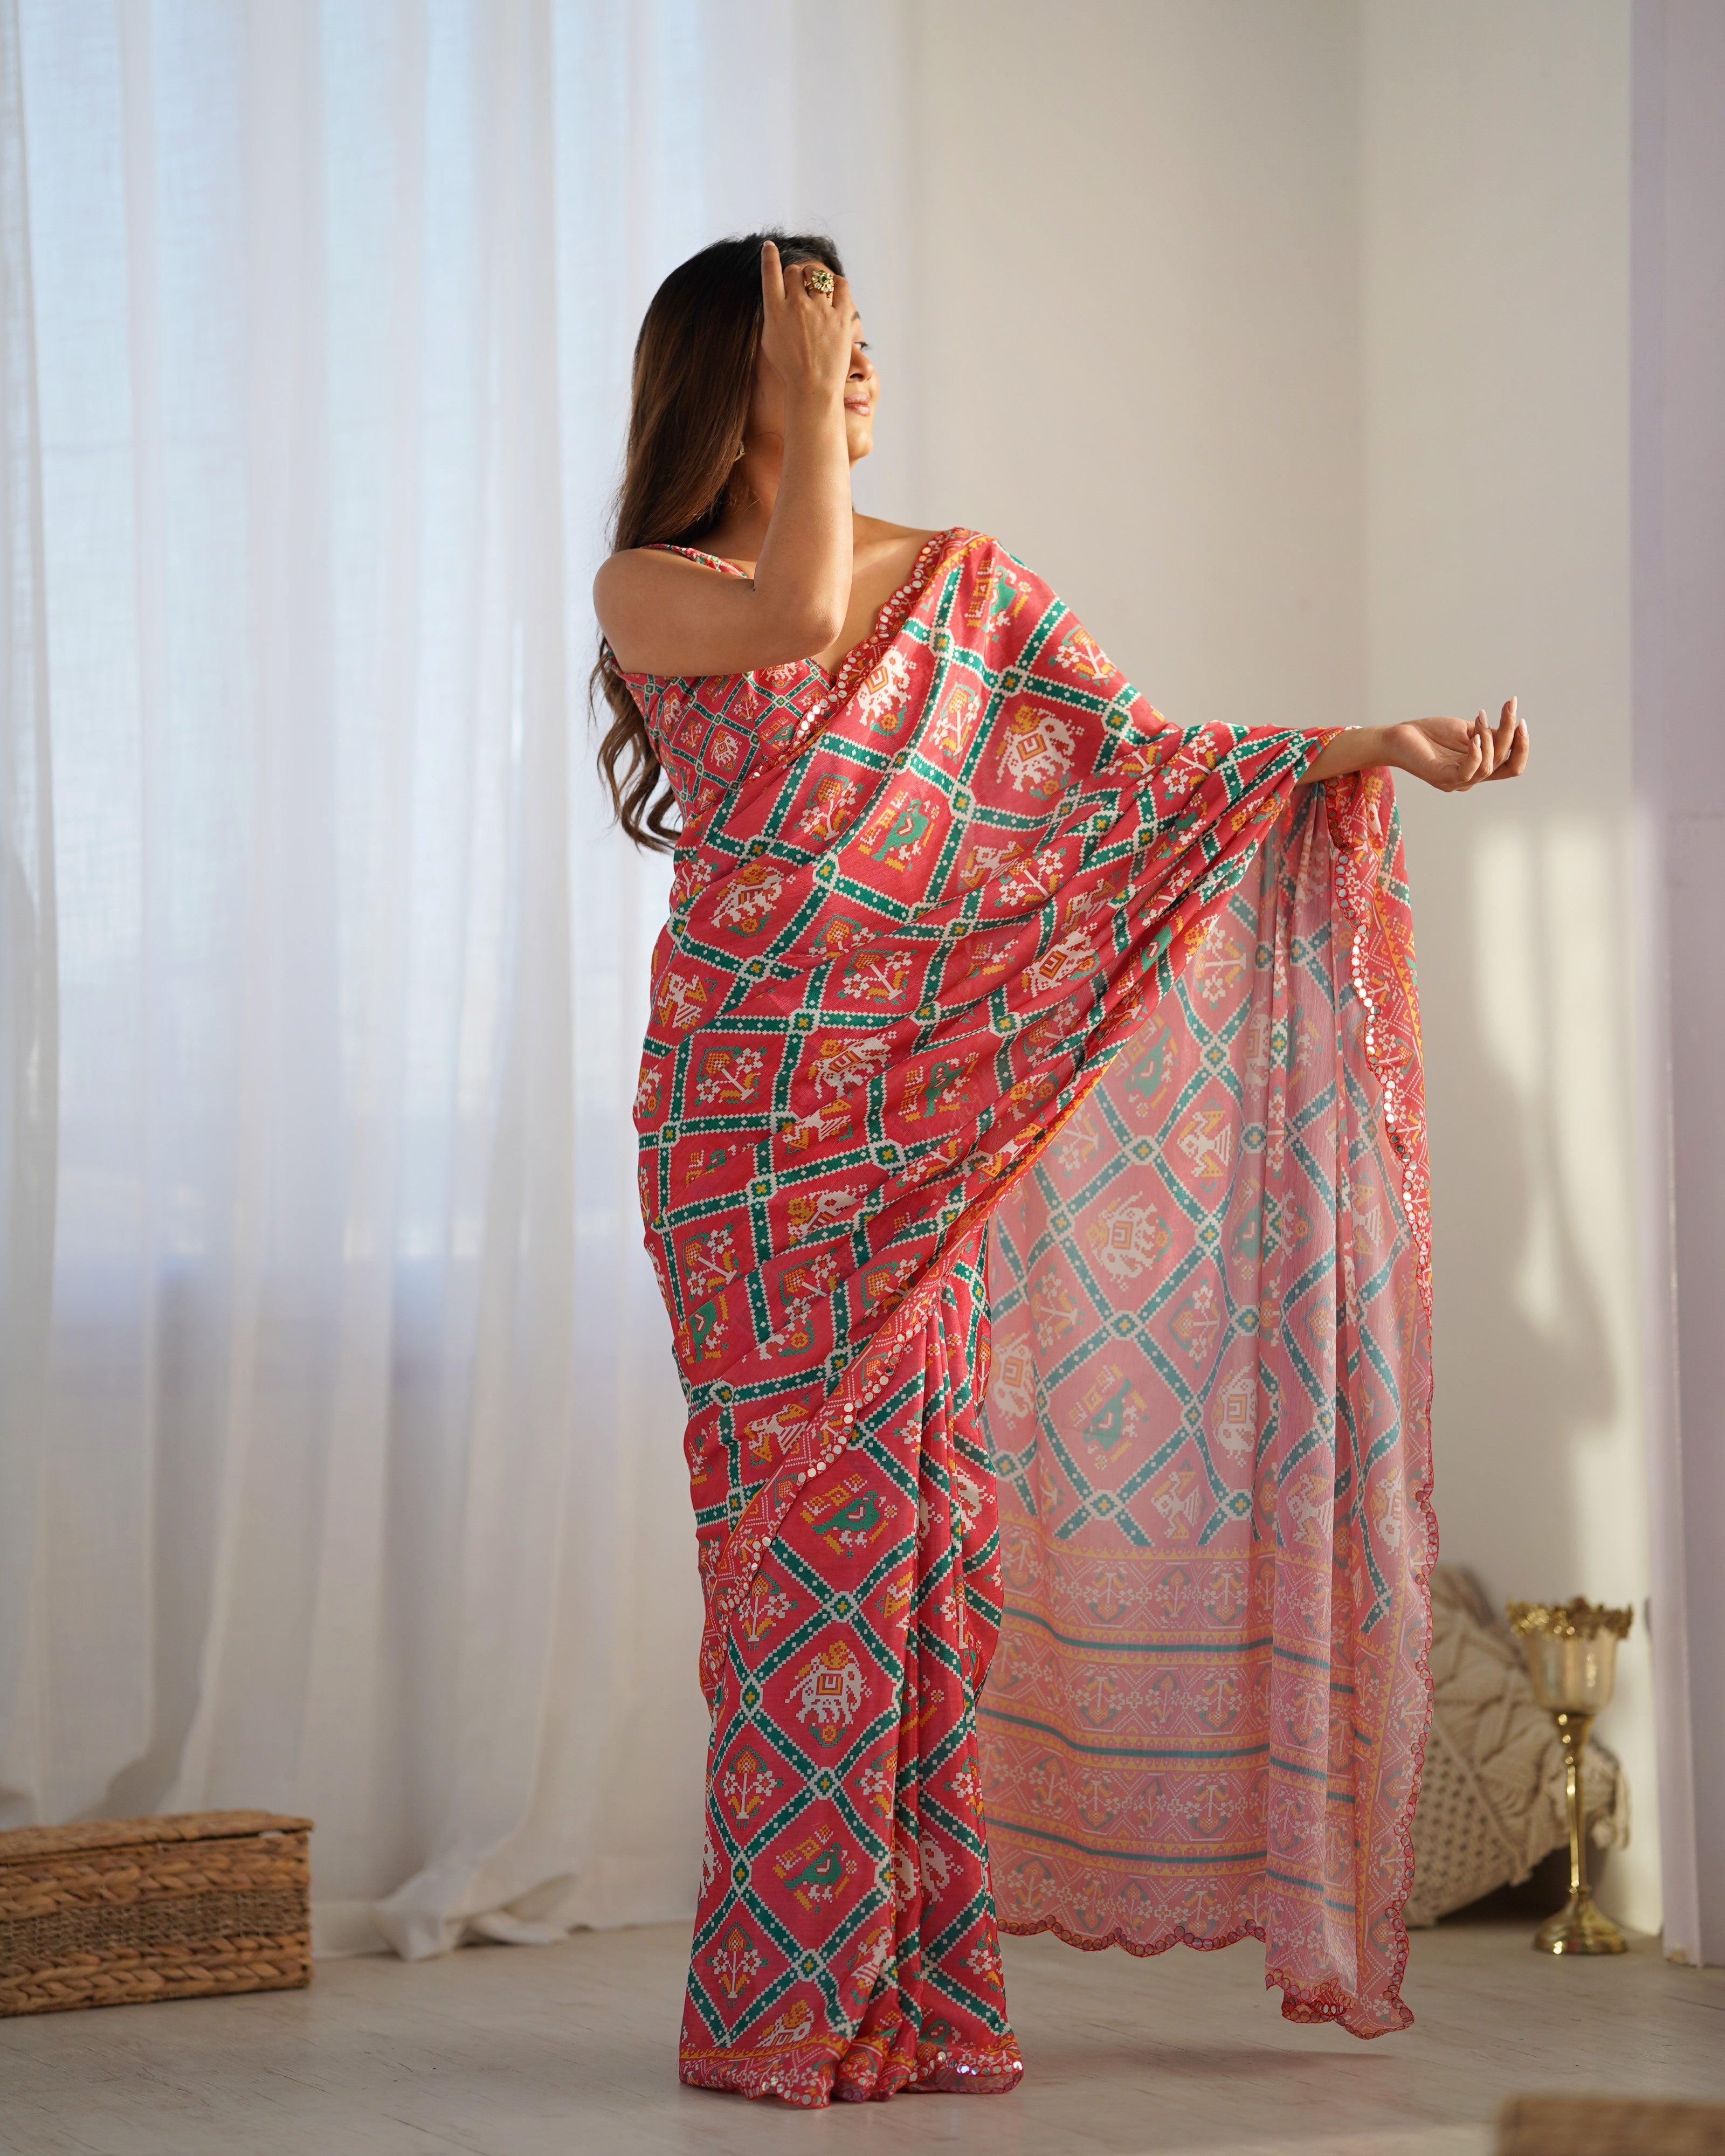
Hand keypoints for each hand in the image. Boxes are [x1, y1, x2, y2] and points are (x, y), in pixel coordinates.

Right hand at [758, 241, 851, 405]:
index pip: (770, 272)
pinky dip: (836, 283)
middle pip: (794, 272)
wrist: (812, 389)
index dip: (769, 255)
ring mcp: (819, 310)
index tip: (769, 247)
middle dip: (796, 276)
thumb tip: (777, 296)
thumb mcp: (769, 341)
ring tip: (816, 290)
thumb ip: (772, 315)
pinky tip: (834, 288)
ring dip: (814, 278)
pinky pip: (840, 286)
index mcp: (775, 312)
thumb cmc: (789, 369)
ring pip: (816, 275)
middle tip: (799, 286)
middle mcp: (796, 306)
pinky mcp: (840, 317)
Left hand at [1387, 699, 1527, 791]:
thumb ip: (1489, 733)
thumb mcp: (1468, 730)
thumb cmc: (1432, 734)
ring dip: (1490, 738)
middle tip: (1509, 708)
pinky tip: (1474, 736)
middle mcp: (1471, 778)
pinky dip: (1477, 752)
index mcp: (1479, 767)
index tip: (1520, 718)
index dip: (1522, 746)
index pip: (1512, 766)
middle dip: (1513, 736)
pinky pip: (1469, 771)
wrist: (1400, 737)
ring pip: (1489, 766)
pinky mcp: (1442, 778)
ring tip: (1479, 717)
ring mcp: (1457, 781)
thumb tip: (1512, 728)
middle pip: (1507, 765)